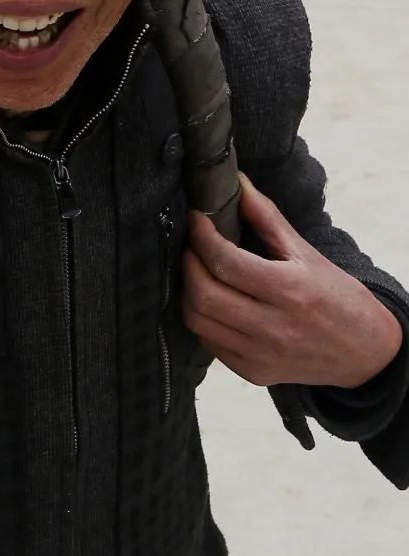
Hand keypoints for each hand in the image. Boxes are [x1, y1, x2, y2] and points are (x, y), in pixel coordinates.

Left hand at [183, 175, 402, 389]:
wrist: (366, 354)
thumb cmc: (339, 298)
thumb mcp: (307, 254)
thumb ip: (268, 218)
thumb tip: (238, 183)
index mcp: (289, 290)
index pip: (226, 261)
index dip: (202, 236)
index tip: (197, 219)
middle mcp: (273, 326)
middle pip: (203, 293)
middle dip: (188, 264)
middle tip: (193, 246)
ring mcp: (260, 354)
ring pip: (198, 320)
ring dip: (189, 291)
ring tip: (198, 272)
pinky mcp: (253, 372)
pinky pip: (209, 342)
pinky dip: (202, 318)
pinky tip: (212, 302)